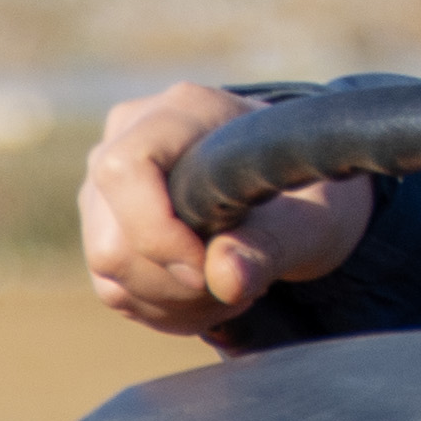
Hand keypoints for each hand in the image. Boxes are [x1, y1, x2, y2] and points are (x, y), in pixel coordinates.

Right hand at [82, 82, 374, 338]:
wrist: (304, 198)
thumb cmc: (313, 195)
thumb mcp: (314, 218)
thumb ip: (271, 244)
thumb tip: (224, 279)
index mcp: (183, 112)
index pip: (125, 170)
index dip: (157, 233)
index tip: (211, 269)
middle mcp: (129, 138)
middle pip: (112, 240)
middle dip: (178, 286)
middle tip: (242, 285)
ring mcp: (109, 183)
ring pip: (109, 272)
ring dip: (177, 302)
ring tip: (234, 286)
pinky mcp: (105, 225)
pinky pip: (115, 288)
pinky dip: (166, 308)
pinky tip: (210, 293)